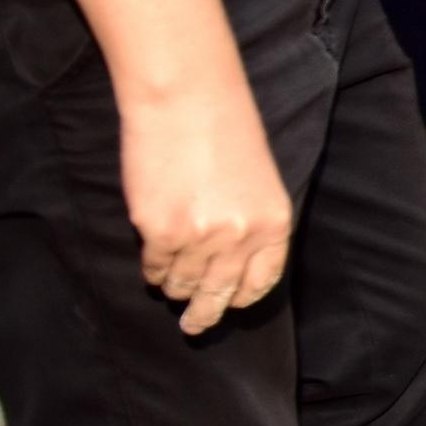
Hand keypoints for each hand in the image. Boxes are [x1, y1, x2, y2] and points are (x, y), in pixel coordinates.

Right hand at [121, 81, 295, 335]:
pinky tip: (152, 269)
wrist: (187, 99)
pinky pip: (154, 266)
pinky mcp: (159, 231)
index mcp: (273, 224)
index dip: (244, 298)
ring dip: (174, 288)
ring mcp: (198, 239)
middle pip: (220, 292)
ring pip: (182, 283)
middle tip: (195, 326)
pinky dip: (152, 270)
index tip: (232, 306)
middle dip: (206, 313)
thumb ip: (250, 220)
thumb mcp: (259, 180)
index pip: (262, 280)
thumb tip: (230, 259)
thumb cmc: (226, 130)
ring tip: (169, 289)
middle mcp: (240, 238)